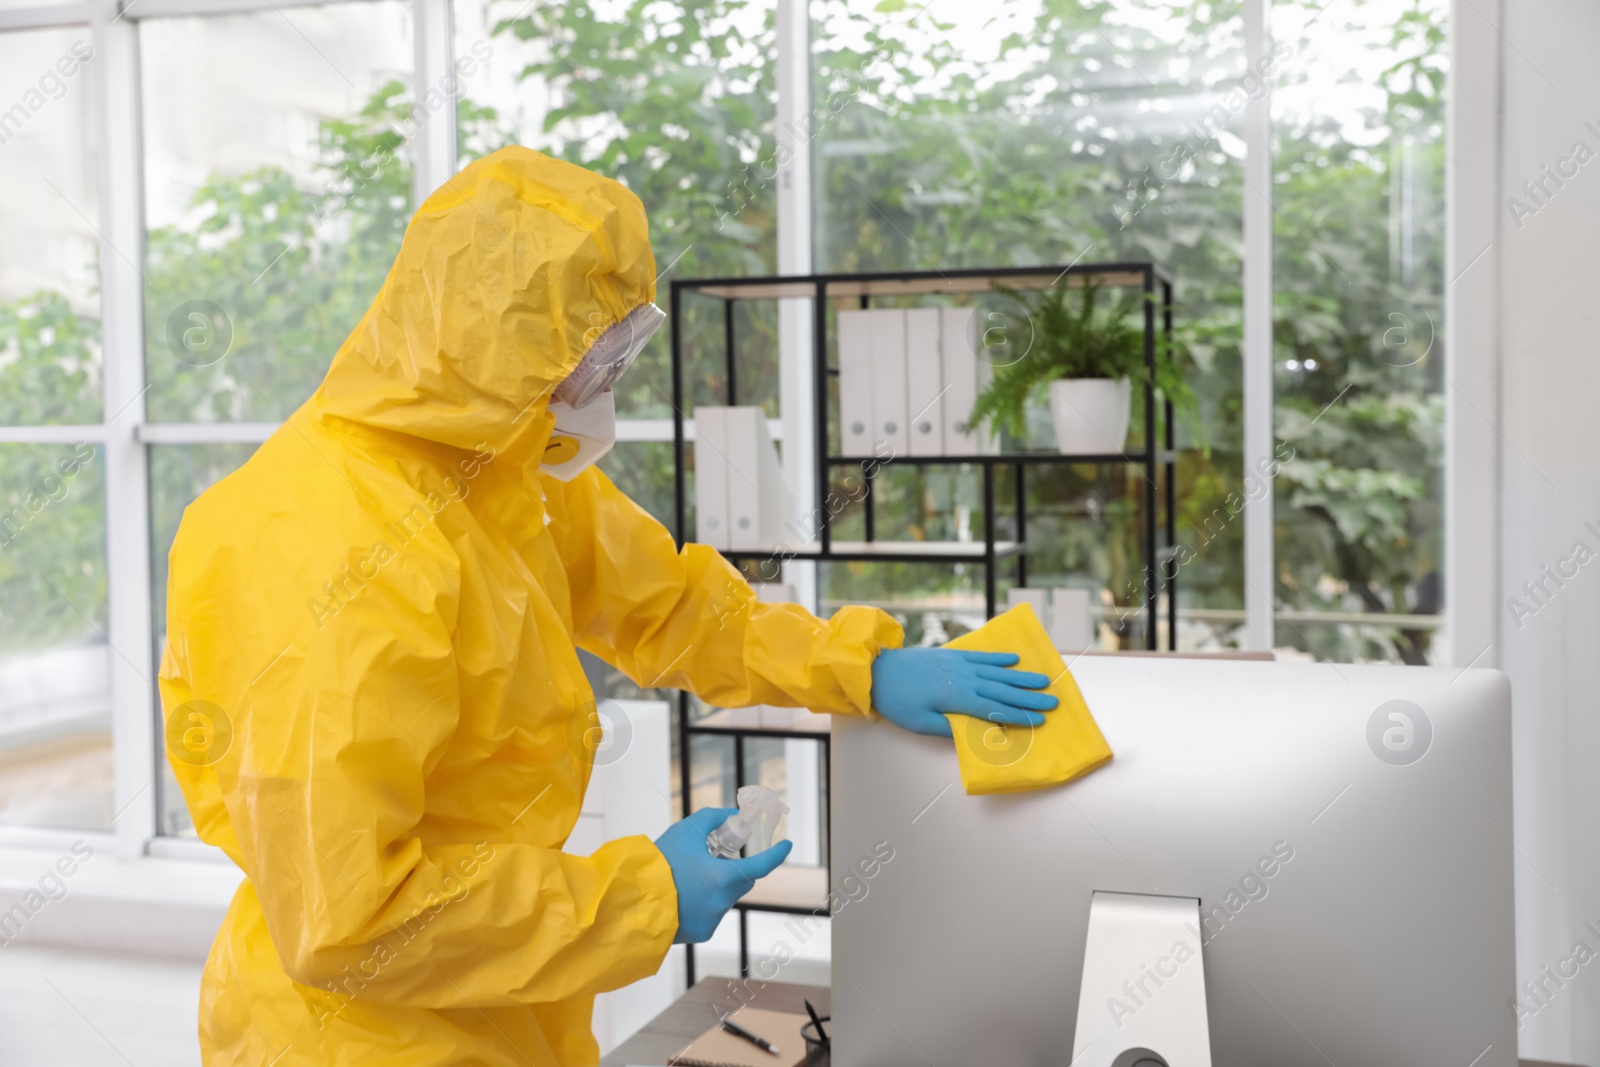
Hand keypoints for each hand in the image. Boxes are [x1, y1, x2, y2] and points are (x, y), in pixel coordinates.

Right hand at [653, 807, 792, 943]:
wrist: (633, 900)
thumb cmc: (659, 863)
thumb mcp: (686, 831)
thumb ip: (712, 818)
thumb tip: (732, 815)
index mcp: (722, 877)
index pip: (761, 865)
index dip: (777, 854)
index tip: (786, 845)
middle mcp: (722, 902)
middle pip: (743, 881)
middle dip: (736, 869)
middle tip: (715, 858)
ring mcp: (713, 920)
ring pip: (727, 898)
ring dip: (718, 886)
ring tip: (689, 879)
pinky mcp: (703, 933)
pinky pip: (713, 914)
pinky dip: (705, 903)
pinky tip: (684, 897)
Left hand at [870, 647, 1057, 738]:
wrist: (877, 670)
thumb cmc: (897, 701)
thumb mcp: (921, 723)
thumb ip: (949, 728)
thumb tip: (975, 734)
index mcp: (958, 698)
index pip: (996, 709)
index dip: (1019, 715)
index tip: (1041, 720)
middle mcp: (964, 678)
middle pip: (1003, 689)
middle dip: (1030, 697)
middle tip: (1054, 701)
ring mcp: (960, 664)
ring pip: (998, 671)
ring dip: (1022, 676)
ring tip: (1044, 679)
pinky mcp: (952, 654)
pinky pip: (981, 656)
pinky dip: (999, 658)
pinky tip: (1014, 658)